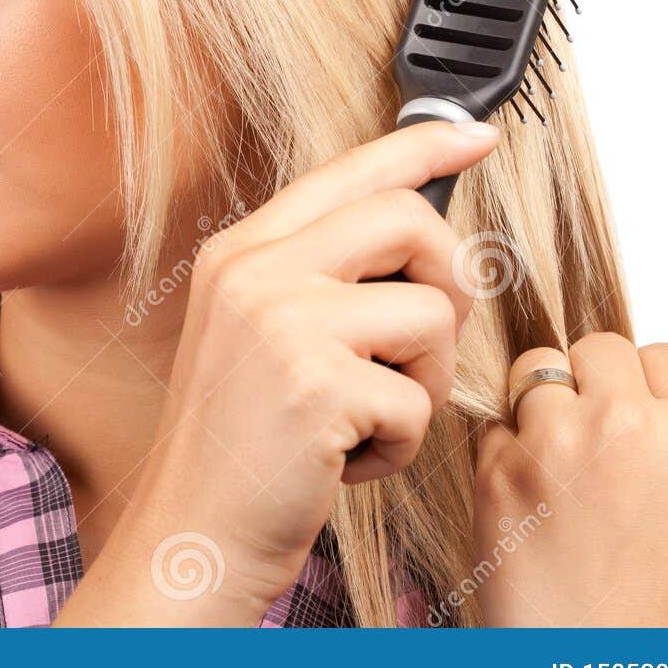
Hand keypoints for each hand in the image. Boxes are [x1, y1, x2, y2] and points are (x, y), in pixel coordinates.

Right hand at [55, 119, 499, 624]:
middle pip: (409, 219)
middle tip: (418, 343)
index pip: (349, 170)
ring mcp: (282, 323)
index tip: (477, 136)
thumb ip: (321, 274)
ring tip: (364, 415)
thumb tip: (419, 231)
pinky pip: (418, 399)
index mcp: (242, 251)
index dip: (424, 145)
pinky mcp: (316, 386)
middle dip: (447, 282)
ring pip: (430, 313)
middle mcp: (256, 271)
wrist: (189, 531)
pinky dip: (399, 444)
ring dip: (421, 380)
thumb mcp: (260, 333)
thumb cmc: (238, 442)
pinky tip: (345, 459)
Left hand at [473, 335, 667, 625]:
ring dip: (541, 407)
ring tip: (556, 464)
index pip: (665, 355)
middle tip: (594, 435)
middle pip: (596, 348)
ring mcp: (552, 442)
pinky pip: (492, 425)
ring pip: (532, 373)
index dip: (651, 387)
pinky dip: (504, 449)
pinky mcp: (495, 468)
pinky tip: (528, 497)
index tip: (640, 417)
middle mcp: (624, 423)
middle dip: (594, 383)